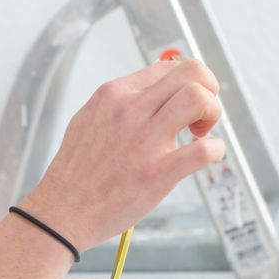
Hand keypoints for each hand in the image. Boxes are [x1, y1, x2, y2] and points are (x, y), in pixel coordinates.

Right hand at [19, 56, 224, 252]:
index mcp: (114, 95)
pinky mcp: (157, 173)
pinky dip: (216, 150)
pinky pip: (204, 150)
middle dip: (208, 89)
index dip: (186, 83)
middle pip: (191, 72)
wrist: (62, 212)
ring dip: (212, 113)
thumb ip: (120, 102)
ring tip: (200, 133)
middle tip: (200, 116)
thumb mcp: (90, 119)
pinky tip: (207, 156)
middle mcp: (130, 111)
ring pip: (199, 99)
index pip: (168, 66)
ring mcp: (144, 141)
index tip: (183, 106)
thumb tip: (152, 89)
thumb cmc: (77, 172)